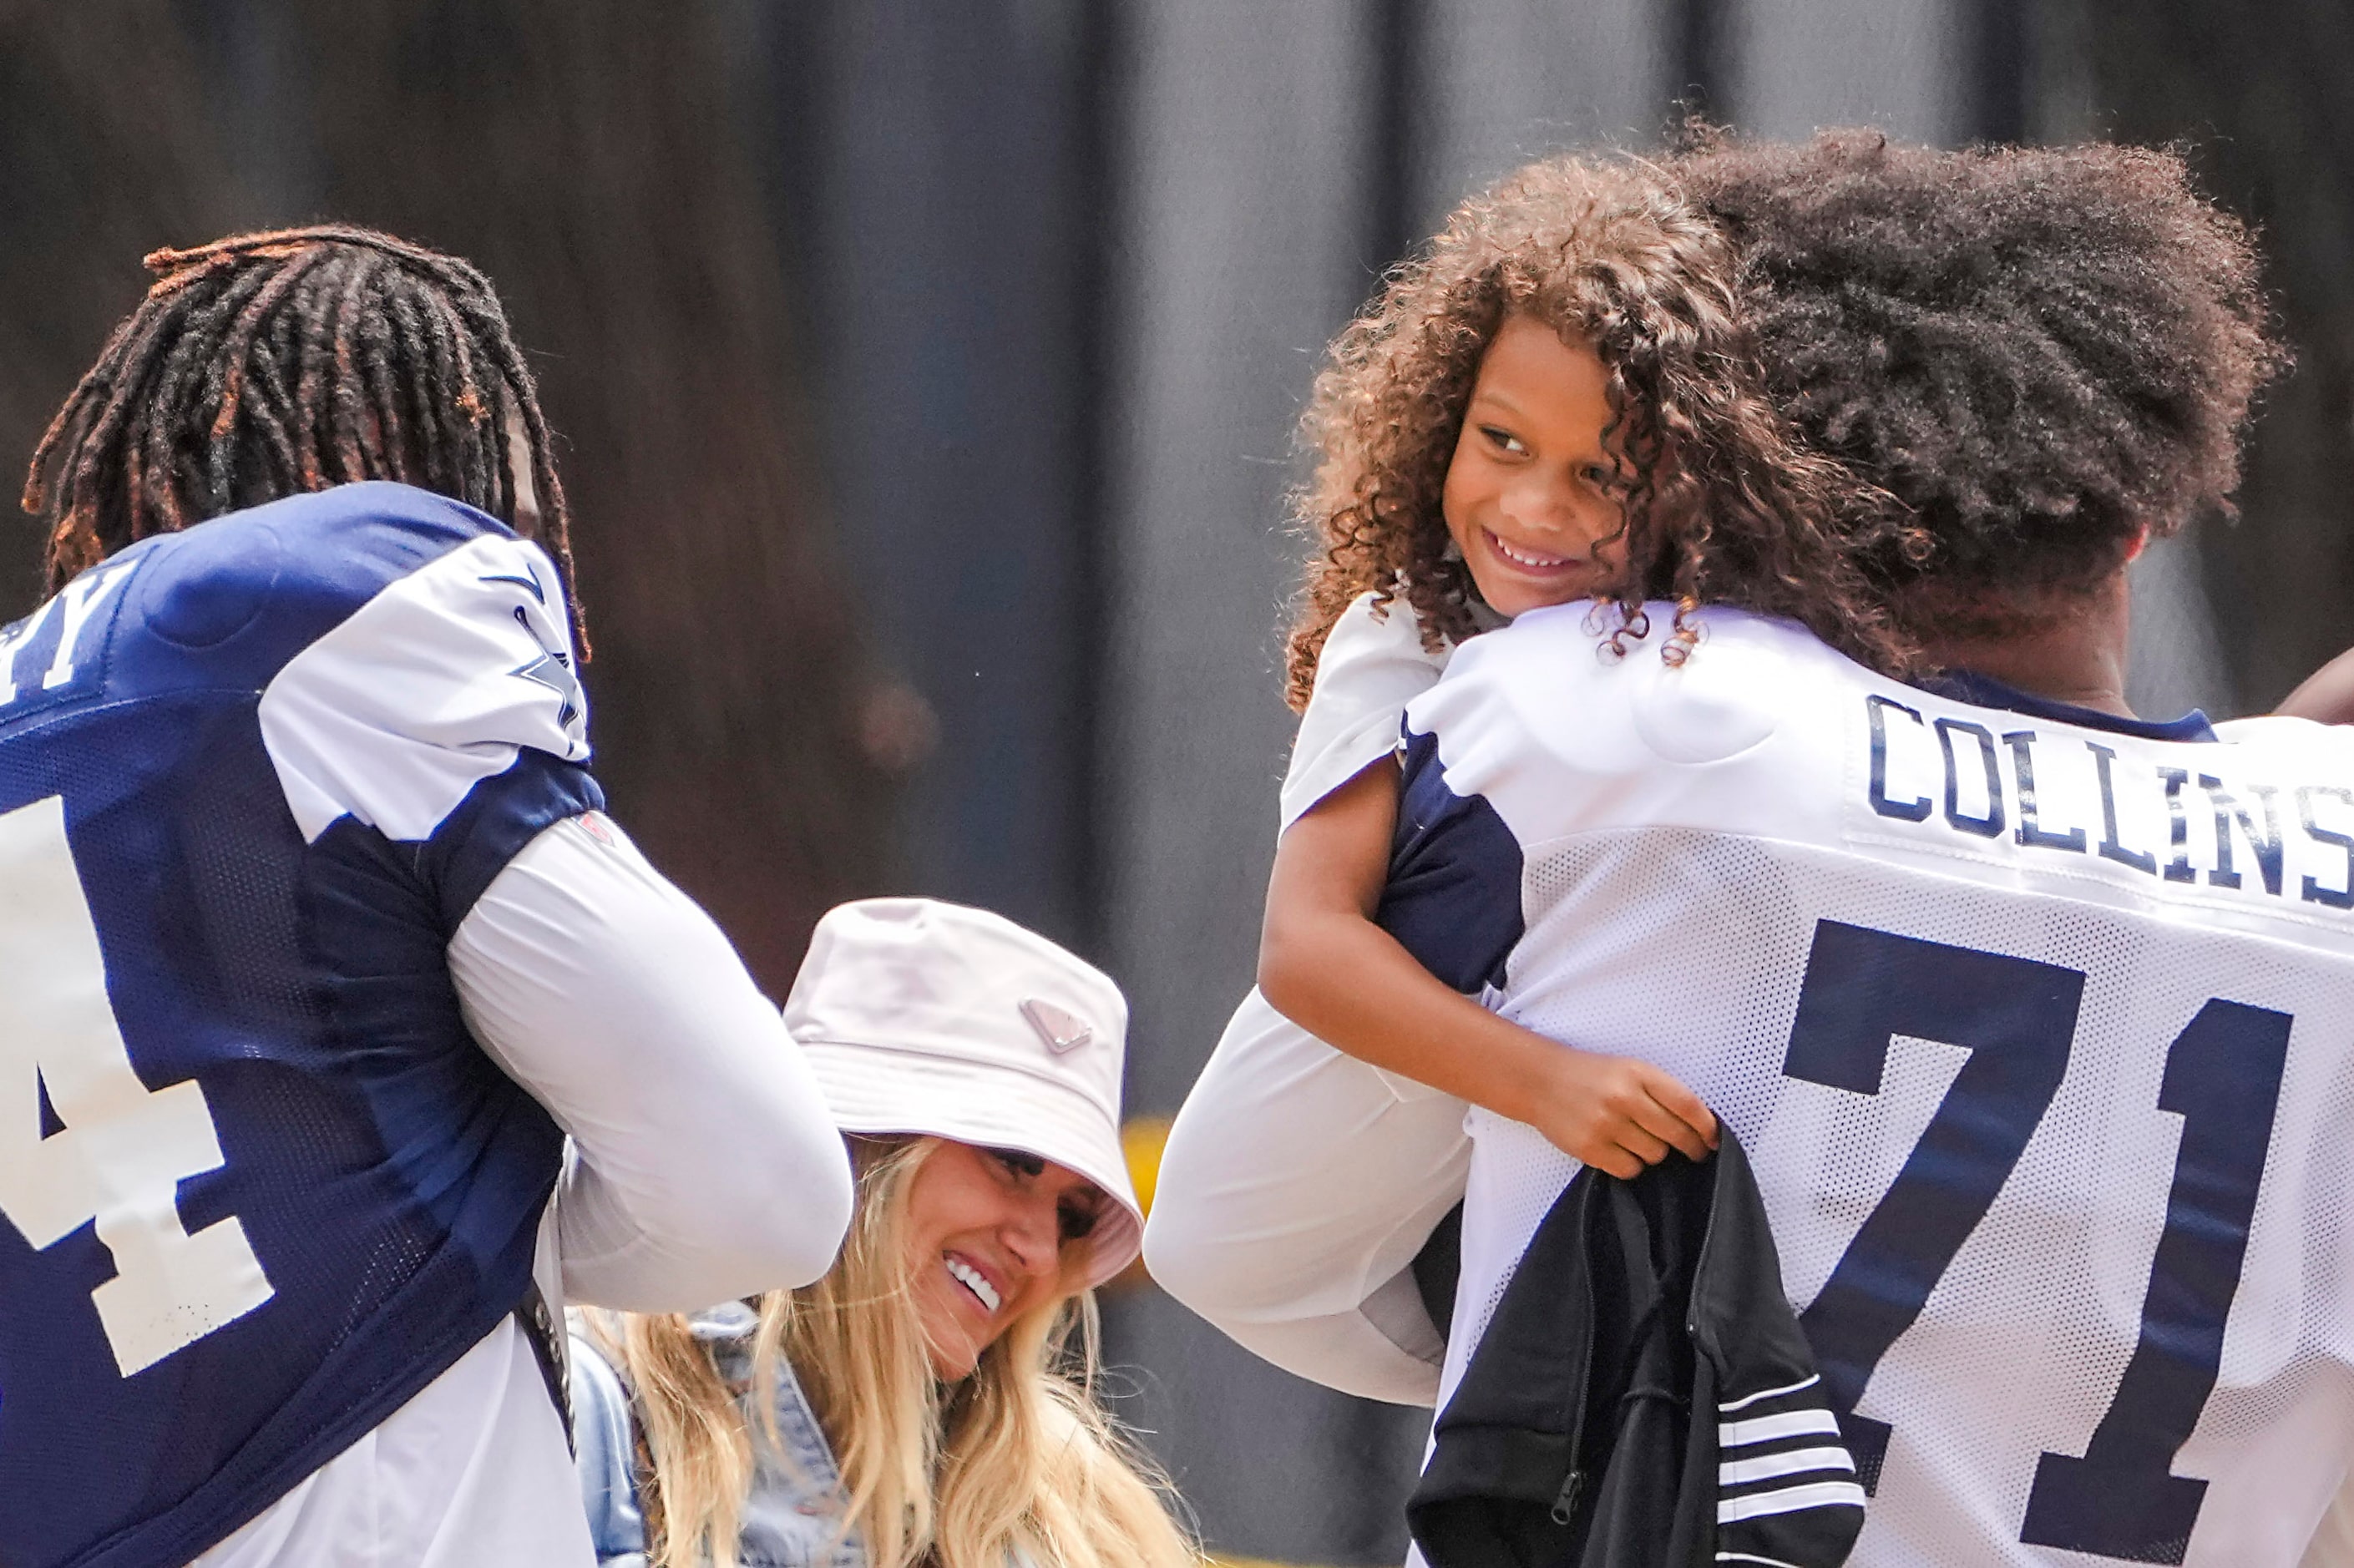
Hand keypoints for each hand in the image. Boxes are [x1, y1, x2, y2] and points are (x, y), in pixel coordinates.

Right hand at [1519, 1048, 1718, 1178]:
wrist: (1540, 1080)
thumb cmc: (1591, 1075)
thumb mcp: (1629, 1069)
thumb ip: (1661, 1091)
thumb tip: (1700, 1125)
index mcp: (1638, 1073)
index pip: (1687, 1104)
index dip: (1707, 1126)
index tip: (1713, 1138)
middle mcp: (1623, 1097)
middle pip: (1676, 1135)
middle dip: (1691, 1146)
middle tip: (1694, 1151)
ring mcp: (1605, 1124)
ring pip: (1655, 1155)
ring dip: (1655, 1153)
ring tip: (1640, 1140)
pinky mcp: (1590, 1148)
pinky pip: (1630, 1169)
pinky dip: (1631, 1164)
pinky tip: (1621, 1150)